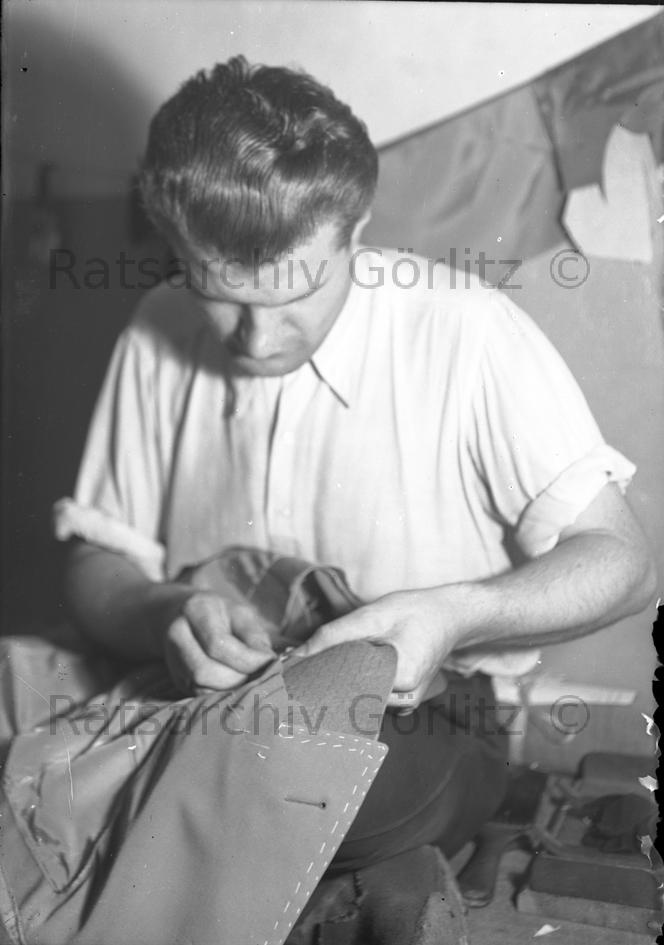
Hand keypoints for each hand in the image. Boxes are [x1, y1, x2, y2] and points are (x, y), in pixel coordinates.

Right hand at [163, 590, 275, 693]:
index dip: (246, 659)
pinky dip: (221, 695)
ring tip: (249, 680)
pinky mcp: (177, 678)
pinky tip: (236, 686)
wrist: (186, 618)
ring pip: (199, 686)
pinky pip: (199, 694)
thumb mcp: (242, 615)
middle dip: (236, 678)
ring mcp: (173, 659)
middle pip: (203, 670)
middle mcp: (177, 634)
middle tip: (258, 675)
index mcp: (196, 610)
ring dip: (229, 690)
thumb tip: (267, 662)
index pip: (217, 643)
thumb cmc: (222, 615)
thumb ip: (254, 636)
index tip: (268, 663)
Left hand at [292, 588, 463, 707]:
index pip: (345, 691)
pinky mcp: (404, 699)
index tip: (293, 678)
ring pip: (360, 699)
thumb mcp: (372, 615)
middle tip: (301, 673)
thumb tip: (295, 656)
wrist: (452, 615)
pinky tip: (348, 669)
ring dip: (341, 683)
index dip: (316, 683)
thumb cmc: (415, 610)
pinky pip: (371, 696)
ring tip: (327, 666)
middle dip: (326, 685)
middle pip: (351, 699)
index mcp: (400, 680)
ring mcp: (407, 704)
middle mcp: (405, 700)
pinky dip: (357, 684)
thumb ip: (333, 636)